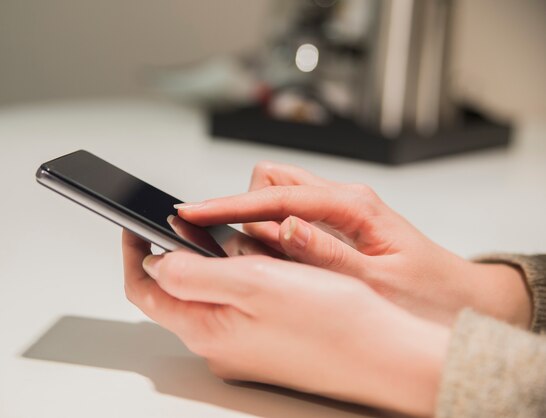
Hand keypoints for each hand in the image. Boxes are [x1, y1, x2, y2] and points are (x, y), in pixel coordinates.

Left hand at [122, 230, 448, 416]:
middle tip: (199, 227)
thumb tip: (154, 263)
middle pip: (177, 291)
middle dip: (182, 253)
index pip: (145, 289)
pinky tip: (272, 269)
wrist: (388, 355)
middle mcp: (219, 344)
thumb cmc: (332, 322)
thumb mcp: (255, 284)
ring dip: (218, 264)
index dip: (134, 252)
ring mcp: (243, 346)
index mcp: (207, 329)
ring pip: (212, 294)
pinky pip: (240, 303)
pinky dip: (245, 279)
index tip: (135, 221)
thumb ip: (194, 274)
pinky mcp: (266, 342)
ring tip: (245, 247)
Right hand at [175, 162, 531, 327]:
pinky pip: (290, 217)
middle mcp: (342, 199)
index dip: (229, 205)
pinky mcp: (334, 225)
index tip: (192, 214)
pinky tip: (276, 261)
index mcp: (352, 205)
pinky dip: (273, 234)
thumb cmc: (426, 291)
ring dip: (257, 221)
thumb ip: (326, 253)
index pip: (276, 196)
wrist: (460, 296)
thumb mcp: (376, 280)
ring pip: (278, 196)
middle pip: (271, 182)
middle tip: (225, 246)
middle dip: (241, 208)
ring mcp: (337, 210)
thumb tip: (281, 227)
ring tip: (254, 260)